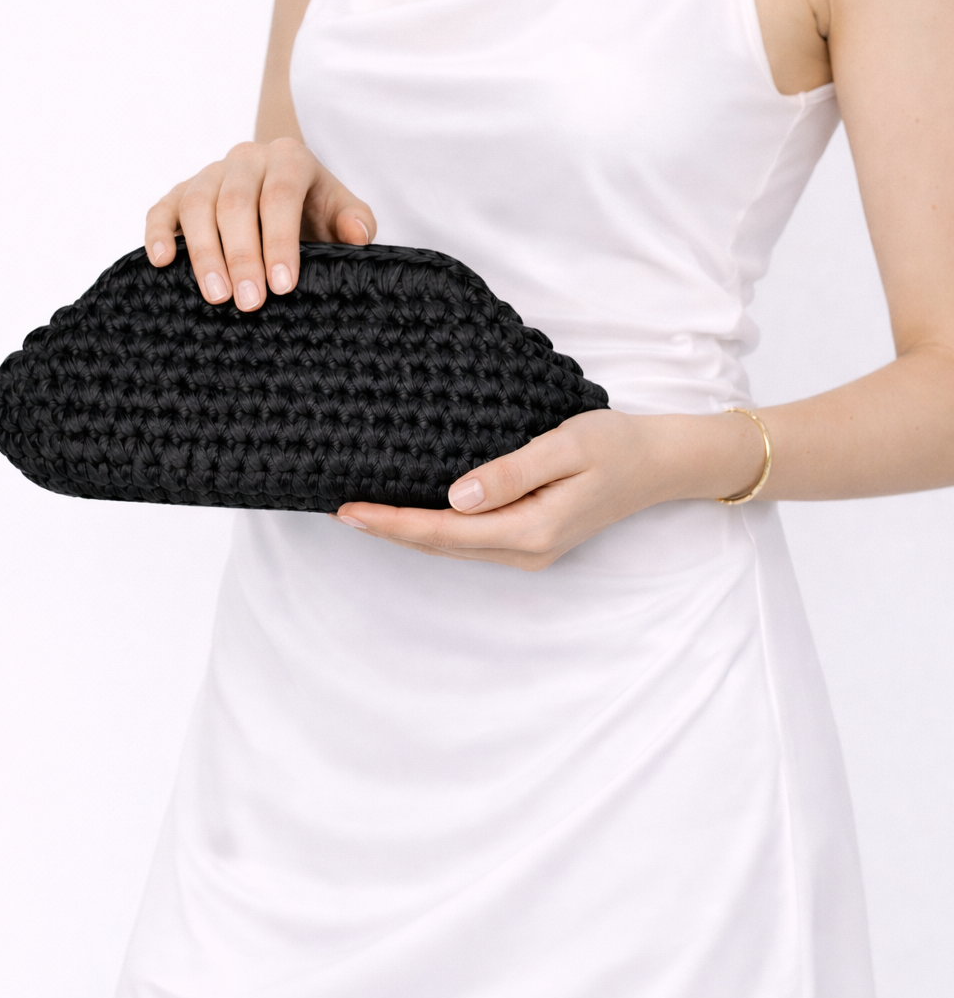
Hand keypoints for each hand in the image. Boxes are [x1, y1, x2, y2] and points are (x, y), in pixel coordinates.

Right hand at [145, 137, 376, 308]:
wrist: (282, 190)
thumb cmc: (314, 210)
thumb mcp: (340, 212)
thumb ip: (354, 220)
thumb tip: (358, 234)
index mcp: (288, 159)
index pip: (281, 196)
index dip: (281, 241)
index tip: (283, 285)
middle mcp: (246, 159)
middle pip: (236, 203)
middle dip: (242, 256)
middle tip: (250, 302)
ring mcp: (209, 173)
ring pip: (197, 205)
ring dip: (204, 253)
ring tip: (216, 295)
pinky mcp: (179, 191)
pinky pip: (162, 208)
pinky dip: (158, 233)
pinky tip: (162, 262)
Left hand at [333, 407, 770, 568]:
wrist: (659, 464)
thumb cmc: (616, 446)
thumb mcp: (567, 447)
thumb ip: (512, 471)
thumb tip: (456, 496)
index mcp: (530, 531)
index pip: (444, 532)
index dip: (392, 522)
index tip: (349, 509)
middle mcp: (525, 551)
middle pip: (440, 545)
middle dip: (388, 530)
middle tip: (338, 509)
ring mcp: (528, 550)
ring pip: (452, 546)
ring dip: (406, 531)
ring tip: (362, 512)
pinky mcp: (531, 539)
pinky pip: (469, 540)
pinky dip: (433, 528)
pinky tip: (411, 512)